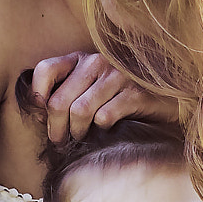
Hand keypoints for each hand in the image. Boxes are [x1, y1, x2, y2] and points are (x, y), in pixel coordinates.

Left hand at [31, 51, 179, 142]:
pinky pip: (105, 117)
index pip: (45, 70)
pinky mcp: (136, 93)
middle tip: (60, 142)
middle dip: (56, 128)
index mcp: (81, 58)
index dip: (37, 98)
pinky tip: (107, 131)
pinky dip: (101, 129)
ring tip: (81, 140)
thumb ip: (64, 94)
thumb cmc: (119, 98)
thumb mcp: (88, 89)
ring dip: (78, 133)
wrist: (165, 100)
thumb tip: (37, 112)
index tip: (42, 118)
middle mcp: (97, 62)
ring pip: (80, 111)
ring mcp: (117, 76)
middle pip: (59, 101)